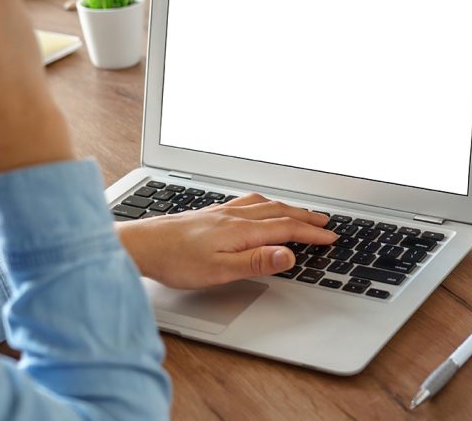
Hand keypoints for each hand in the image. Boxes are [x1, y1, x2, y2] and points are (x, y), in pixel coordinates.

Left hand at [116, 194, 338, 288]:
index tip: (330, 237)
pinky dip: (266, 203)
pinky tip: (259, 207)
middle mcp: (233, 216)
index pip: (285, 229)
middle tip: (326, 222)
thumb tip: (288, 255)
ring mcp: (221, 212)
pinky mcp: (210, 213)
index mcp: (240, 230)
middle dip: (305, 216)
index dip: (311, 234)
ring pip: (264, 204)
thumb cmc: (174, 260)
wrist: (141, 244)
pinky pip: (248, 202)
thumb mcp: (219, 270)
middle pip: (279, 212)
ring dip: (287, 207)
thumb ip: (256, 262)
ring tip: (300, 212)